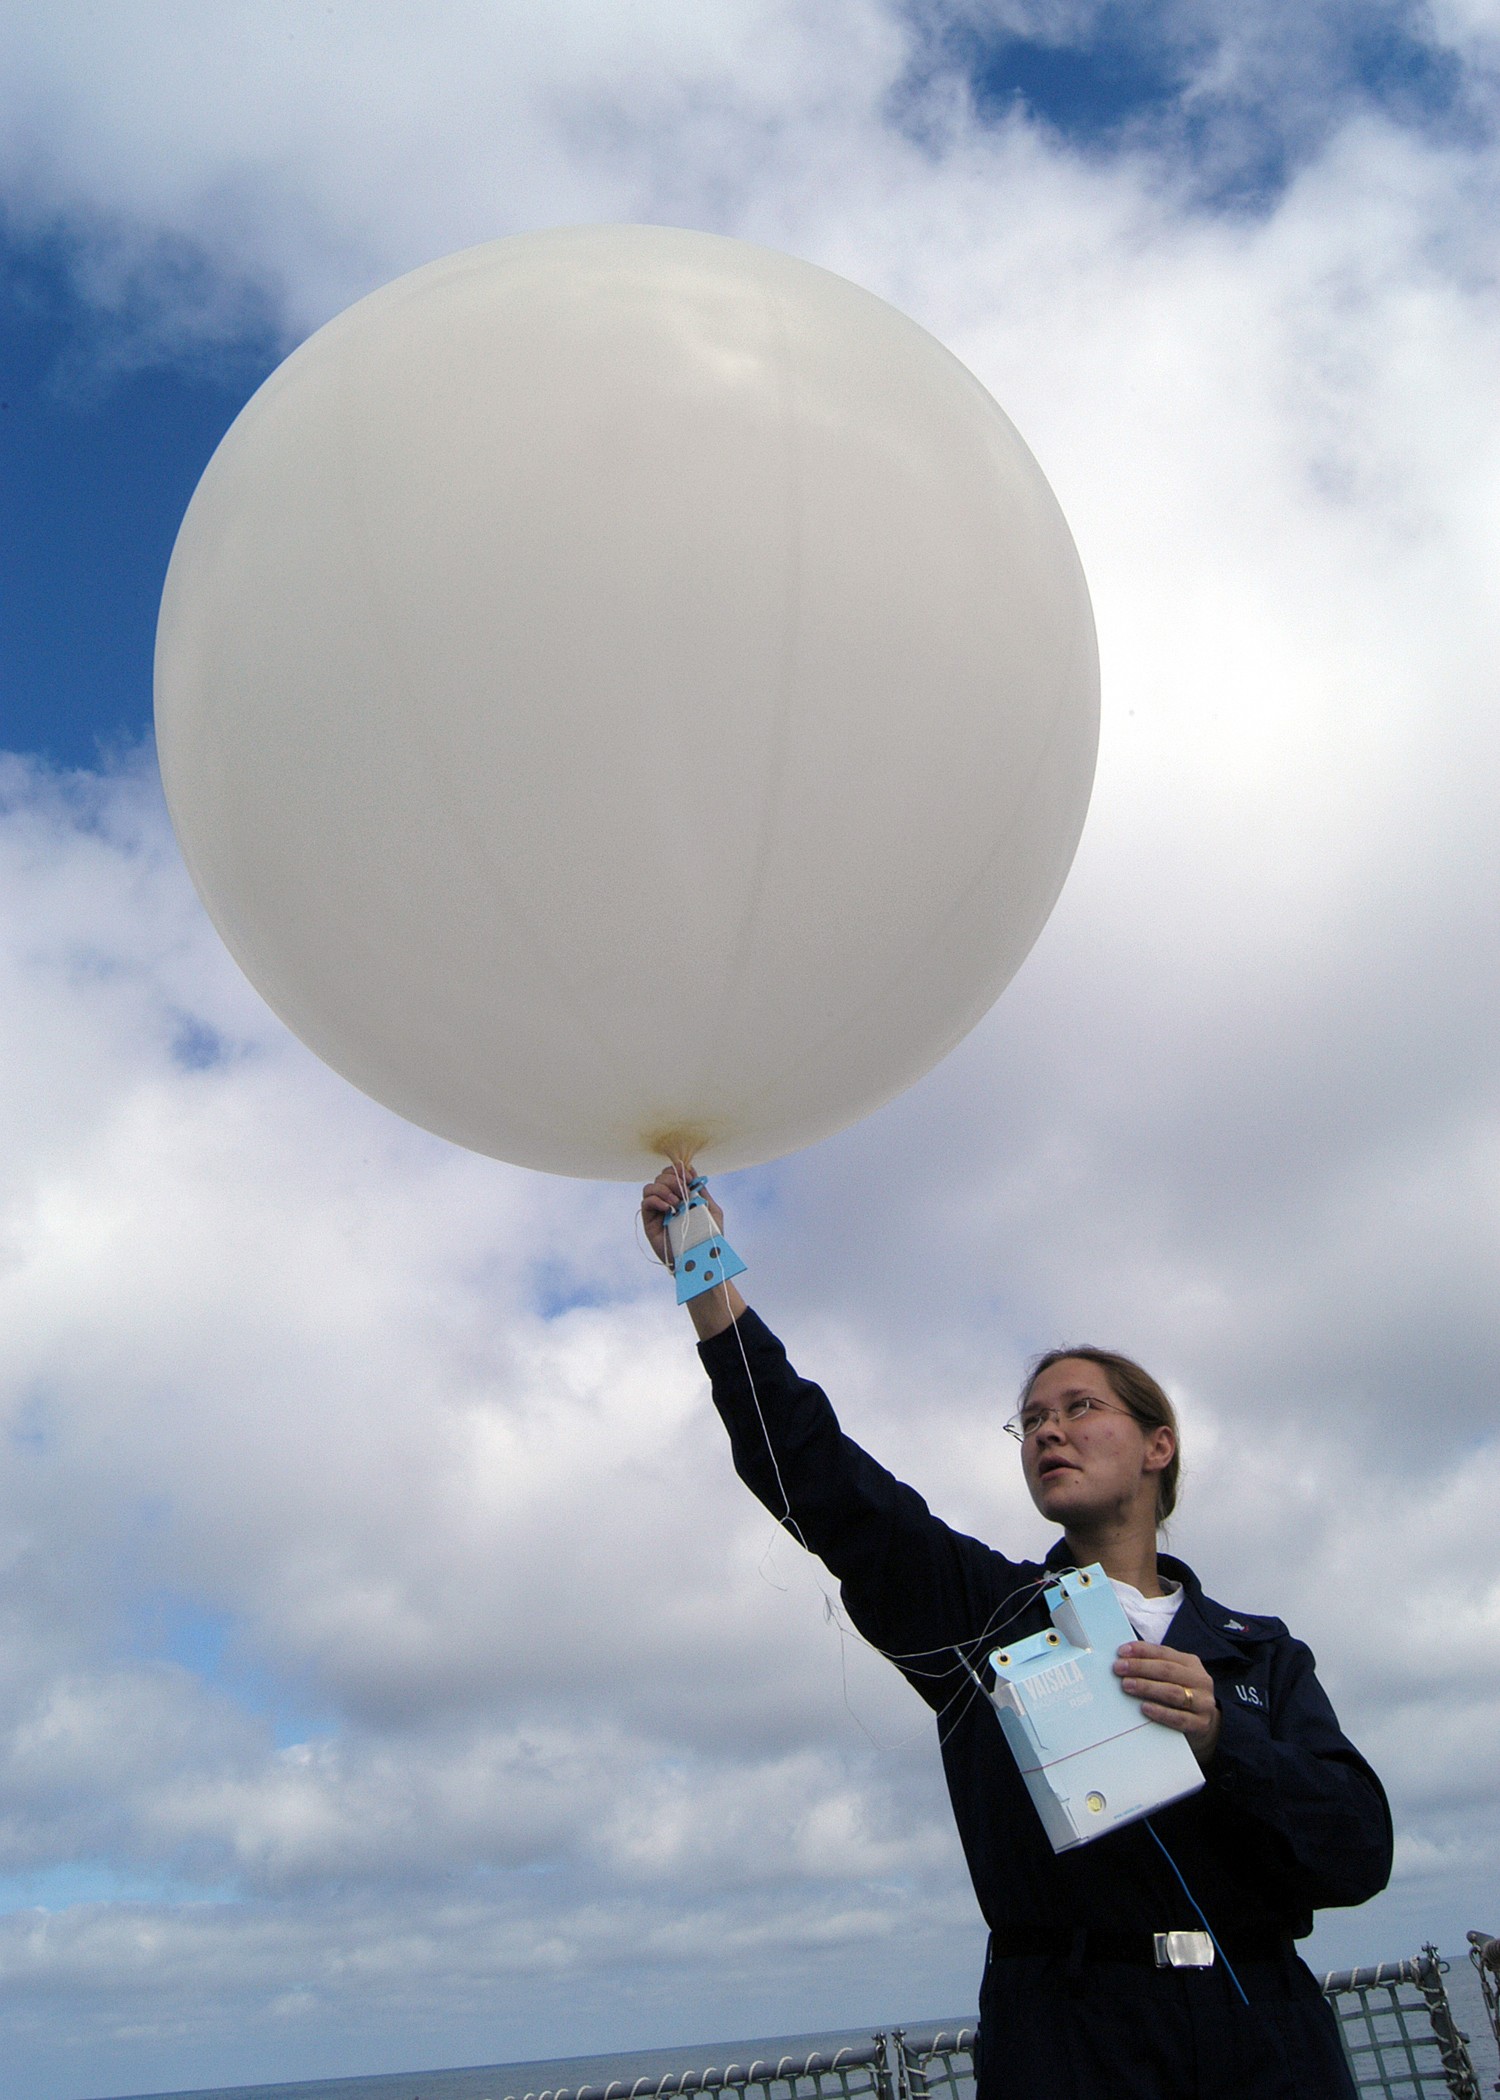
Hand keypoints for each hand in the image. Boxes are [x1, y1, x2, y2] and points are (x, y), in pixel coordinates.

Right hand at [640, 1162, 722, 1265]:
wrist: (701, 1260)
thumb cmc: (709, 1238)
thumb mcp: (710, 1210)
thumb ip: (701, 1191)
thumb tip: (692, 1171)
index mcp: (682, 1196)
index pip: (673, 1174)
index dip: (679, 1170)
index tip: (690, 1178)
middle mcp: (668, 1201)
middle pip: (661, 1177)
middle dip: (673, 1179)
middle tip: (684, 1190)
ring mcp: (658, 1212)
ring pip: (650, 1187)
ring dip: (664, 1189)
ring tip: (677, 1202)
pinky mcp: (650, 1223)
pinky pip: (645, 1202)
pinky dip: (656, 1200)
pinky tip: (668, 1208)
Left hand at [1115, 1643, 1221, 1763]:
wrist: (1204, 1726)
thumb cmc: (1180, 1695)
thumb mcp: (1173, 1677)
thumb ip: (1154, 1667)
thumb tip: (1124, 1659)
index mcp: (1191, 1663)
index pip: (1164, 1653)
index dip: (1142, 1651)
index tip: (1121, 1652)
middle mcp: (1200, 1680)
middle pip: (1168, 1671)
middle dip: (1140, 1668)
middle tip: (1119, 1669)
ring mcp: (1202, 1703)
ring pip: (1173, 1692)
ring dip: (1147, 1688)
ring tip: (1127, 1685)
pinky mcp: (1201, 1724)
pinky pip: (1179, 1718)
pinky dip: (1160, 1712)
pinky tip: (1144, 1708)